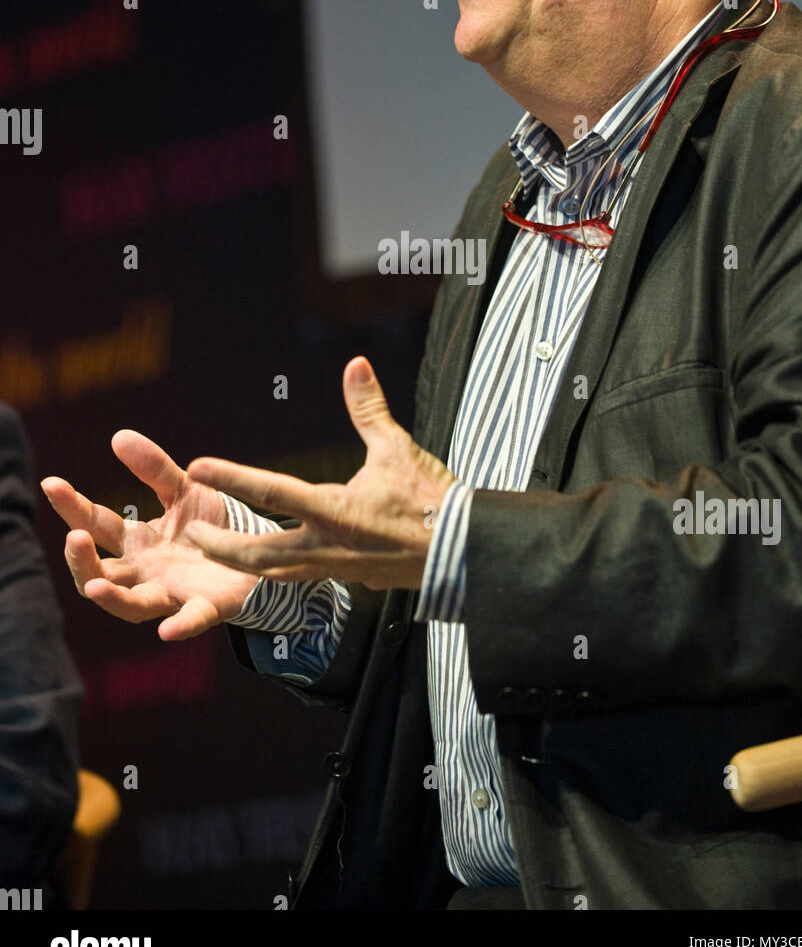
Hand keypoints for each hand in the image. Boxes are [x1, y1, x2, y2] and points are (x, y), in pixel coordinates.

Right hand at [42, 431, 258, 640]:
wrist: (261, 550)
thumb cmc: (214, 524)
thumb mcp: (183, 489)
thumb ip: (154, 468)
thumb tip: (118, 435)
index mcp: (137, 543)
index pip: (96, 525)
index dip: (72, 507)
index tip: (52, 483)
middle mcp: (146, 572)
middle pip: (101, 573)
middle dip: (82, 560)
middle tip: (76, 538)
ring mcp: (173, 592)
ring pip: (132, 604)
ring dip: (111, 597)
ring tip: (95, 584)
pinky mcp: (208, 605)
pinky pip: (192, 620)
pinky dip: (181, 627)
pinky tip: (166, 632)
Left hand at [184, 357, 455, 589]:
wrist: (465, 554)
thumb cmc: (433, 500)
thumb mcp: (398, 449)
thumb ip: (369, 409)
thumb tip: (355, 365)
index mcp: (335, 511)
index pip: (270, 491)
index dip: (230, 477)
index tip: (197, 467)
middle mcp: (329, 546)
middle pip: (259, 554)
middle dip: (222, 546)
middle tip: (191, 533)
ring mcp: (339, 570)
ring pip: (279, 574)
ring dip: (245, 565)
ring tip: (219, 555)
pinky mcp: (354, 581)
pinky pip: (307, 579)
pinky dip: (282, 573)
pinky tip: (274, 566)